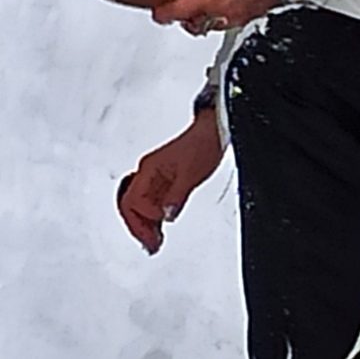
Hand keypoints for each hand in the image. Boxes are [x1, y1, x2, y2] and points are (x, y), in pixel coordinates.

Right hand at [118, 111, 221, 253]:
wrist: (216, 128)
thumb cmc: (204, 142)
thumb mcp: (192, 172)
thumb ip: (177, 195)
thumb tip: (166, 216)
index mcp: (148, 168)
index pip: (133, 200)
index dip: (146, 215)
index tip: (161, 222)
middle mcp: (147, 172)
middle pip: (129, 205)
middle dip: (138, 227)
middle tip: (150, 245)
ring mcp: (154, 176)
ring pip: (139, 206)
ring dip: (145, 225)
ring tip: (154, 243)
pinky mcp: (164, 180)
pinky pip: (150, 202)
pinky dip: (154, 217)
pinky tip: (161, 228)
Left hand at [153, 0, 278, 34]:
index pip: (173, 13)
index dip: (160, 14)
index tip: (157, 12)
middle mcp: (218, 13)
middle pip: (192, 25)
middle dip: (185, 19)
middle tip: (183, 10)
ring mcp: (235, 18)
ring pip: (212, 25)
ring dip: (207, 18)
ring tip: (209, 6)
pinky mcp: (251, 17)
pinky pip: (233, 20)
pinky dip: (227, 14)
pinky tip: (233, 2)